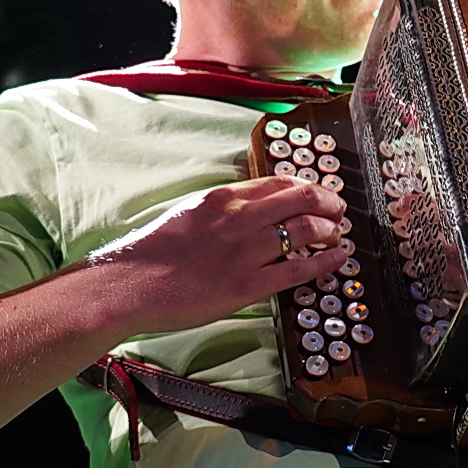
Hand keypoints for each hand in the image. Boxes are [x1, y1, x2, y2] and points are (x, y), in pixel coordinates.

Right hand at [85, 175, 348, 335]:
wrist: (128, 284)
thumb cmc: (151, 253)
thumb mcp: (188, 214)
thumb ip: (221, 209)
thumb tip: (250, 210)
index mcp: (223, 198)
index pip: (280, 183)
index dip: (309, 187)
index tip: (320, 194)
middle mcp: (238, 218)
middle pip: (302, 199)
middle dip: (329, 203)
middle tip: (339, 211)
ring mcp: (244, 251)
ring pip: (306, 230)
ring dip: (330, 231)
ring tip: (337, 235)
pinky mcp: (246, 284)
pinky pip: (298, 269)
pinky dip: (324, 262)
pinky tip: (337, 260)